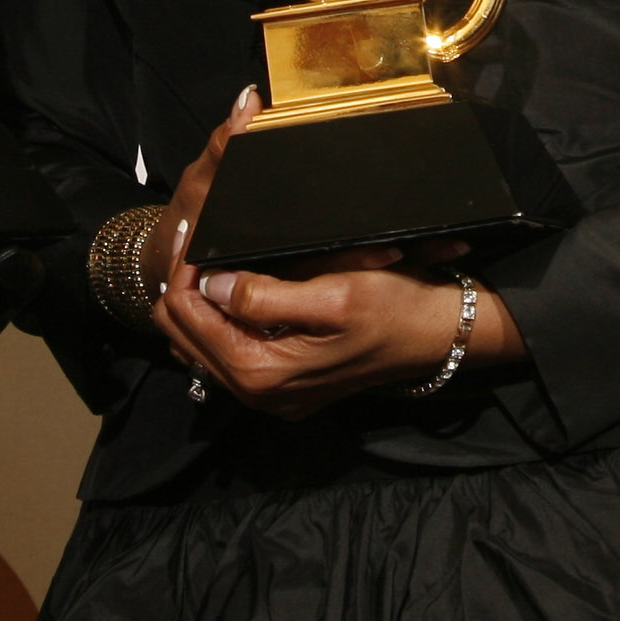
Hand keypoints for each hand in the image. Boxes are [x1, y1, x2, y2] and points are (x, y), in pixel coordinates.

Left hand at [152, 86, 496, 415]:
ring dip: (197, 299)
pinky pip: (225, 352)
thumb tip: (211, 283)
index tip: (194, 227)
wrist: (437, 336)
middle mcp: (258, 393)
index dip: (184, 268)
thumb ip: (265, 295)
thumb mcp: (334, 294)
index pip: (187, 316)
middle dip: (182, 283)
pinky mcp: (282, 384)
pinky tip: (230, 283)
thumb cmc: (394, 309)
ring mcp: (269, 393)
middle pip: (182, 334)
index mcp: (262, 371)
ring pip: (198, 345)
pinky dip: (217, 318)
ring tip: (209, 254)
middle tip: (196, 236)